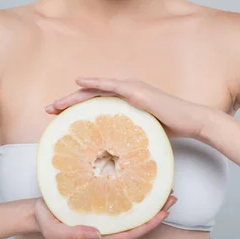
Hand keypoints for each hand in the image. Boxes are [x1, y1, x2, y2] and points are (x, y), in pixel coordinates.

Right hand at [33, 192, 177, 238]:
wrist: (34, 209)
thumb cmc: (45, 219)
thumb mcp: (54, 230)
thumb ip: (73, 235)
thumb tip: (97, 236)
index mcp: (99, 235)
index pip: (130, 233)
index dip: (148, 224)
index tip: (164, 213)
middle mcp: (105, 225)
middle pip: (136, 221)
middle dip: (157, 210)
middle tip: (173, 196)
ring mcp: (104, 213)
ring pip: (132, 208)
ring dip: (149, 199)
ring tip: (165, 186)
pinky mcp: (100, 199)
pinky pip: (121, 197)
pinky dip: (134, 188)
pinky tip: (141, 177)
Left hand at [45, 76, 207, 139]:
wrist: (191, 121)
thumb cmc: (170, 129)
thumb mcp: (142, 134)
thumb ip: (127, 137)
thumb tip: (112, 155)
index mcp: (125, 102)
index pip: (95, 104)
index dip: (74, 108)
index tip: (57, 116)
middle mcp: (126, 92)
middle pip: (90, 96)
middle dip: (67, 102)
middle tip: (48, 110)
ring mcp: (131, 89)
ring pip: (96, 90)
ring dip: (73, 95)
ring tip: (56, 103)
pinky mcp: (136, 91)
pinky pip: (111, 86)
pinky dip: (94, 83)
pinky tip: (79, 83)